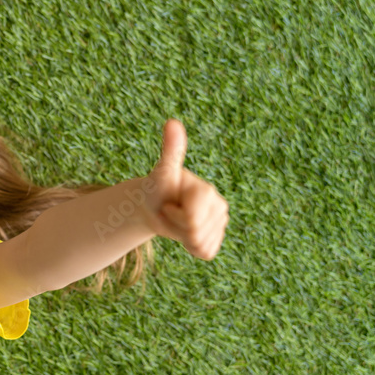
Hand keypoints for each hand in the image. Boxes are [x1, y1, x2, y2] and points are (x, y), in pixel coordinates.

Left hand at [139, 119, 228, 259]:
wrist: (154, 206)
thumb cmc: (156, 187)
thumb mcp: (161, 171)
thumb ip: (170, 150)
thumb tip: (172, 121)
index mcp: (208, 191)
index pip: (193, 220)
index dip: (174, 215)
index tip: (171, 202)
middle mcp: (221, 207)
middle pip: (195, 233)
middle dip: (177, 227)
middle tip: (172, 211)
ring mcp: (221, 224)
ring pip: (199, 245)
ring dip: (181, 237)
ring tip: (178, 220)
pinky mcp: (217, 240)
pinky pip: (204, 253)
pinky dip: (190, 247)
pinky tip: (185, 232)